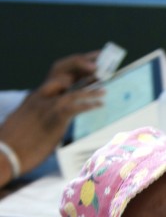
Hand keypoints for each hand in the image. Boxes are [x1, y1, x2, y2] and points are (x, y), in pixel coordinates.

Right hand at [0, 51, 102, 180]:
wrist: (4, 154)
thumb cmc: (15, 143)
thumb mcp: (27, 122)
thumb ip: (40, 114)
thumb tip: (52, 119)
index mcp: (36, 96)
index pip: (57, 74)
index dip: (74, 67)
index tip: (90, 64)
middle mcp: (41, 96)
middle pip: (62, 70)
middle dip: (82, 63)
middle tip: (100, 64)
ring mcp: (46, 106)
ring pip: (73, 89)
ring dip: (91, 88)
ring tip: (104, 89)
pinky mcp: (53, 118)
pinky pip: (75, 106)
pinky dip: (89, 104)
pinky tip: (100, 105)